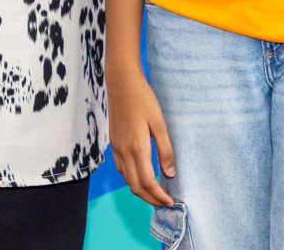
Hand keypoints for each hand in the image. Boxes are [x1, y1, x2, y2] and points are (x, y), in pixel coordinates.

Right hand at [108, 70, 175, 206]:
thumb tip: (170, 174)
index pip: (148, 183)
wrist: (122, 83)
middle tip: (164, 202)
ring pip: (126, 179)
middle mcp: (123, 152)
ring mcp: (116, 148)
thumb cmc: (143, 100)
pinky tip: (141, 174)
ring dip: (140, 190)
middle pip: (135, 187)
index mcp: (137, 148)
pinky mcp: (113, 143)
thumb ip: (165, 150)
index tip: (170, 201)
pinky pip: (121, 168)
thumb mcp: (160, 123)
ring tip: (155, 191)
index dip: (159, 196)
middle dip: (150, 199)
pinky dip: (131, 178)